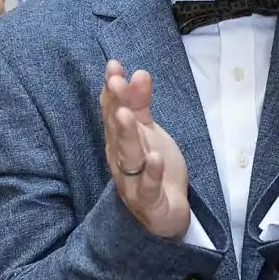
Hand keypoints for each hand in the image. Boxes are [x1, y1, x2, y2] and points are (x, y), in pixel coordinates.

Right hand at [101, 59, 190, 239]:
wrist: (165, 214)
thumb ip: (141, 104)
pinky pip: (149, 187)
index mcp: (119, 141)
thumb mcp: (148, 132)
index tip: (114, 65)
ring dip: (127, 135)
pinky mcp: (149, 201)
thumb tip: (137, 72)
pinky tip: (154, 159)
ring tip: (128, 114)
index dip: (112, 90)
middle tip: (115, 82)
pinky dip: (151, 174)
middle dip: (116, 105)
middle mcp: (120, 159)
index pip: (113, 112)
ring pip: (128, 156)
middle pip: (116, 130)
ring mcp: (132, 181)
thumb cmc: (152, 170)